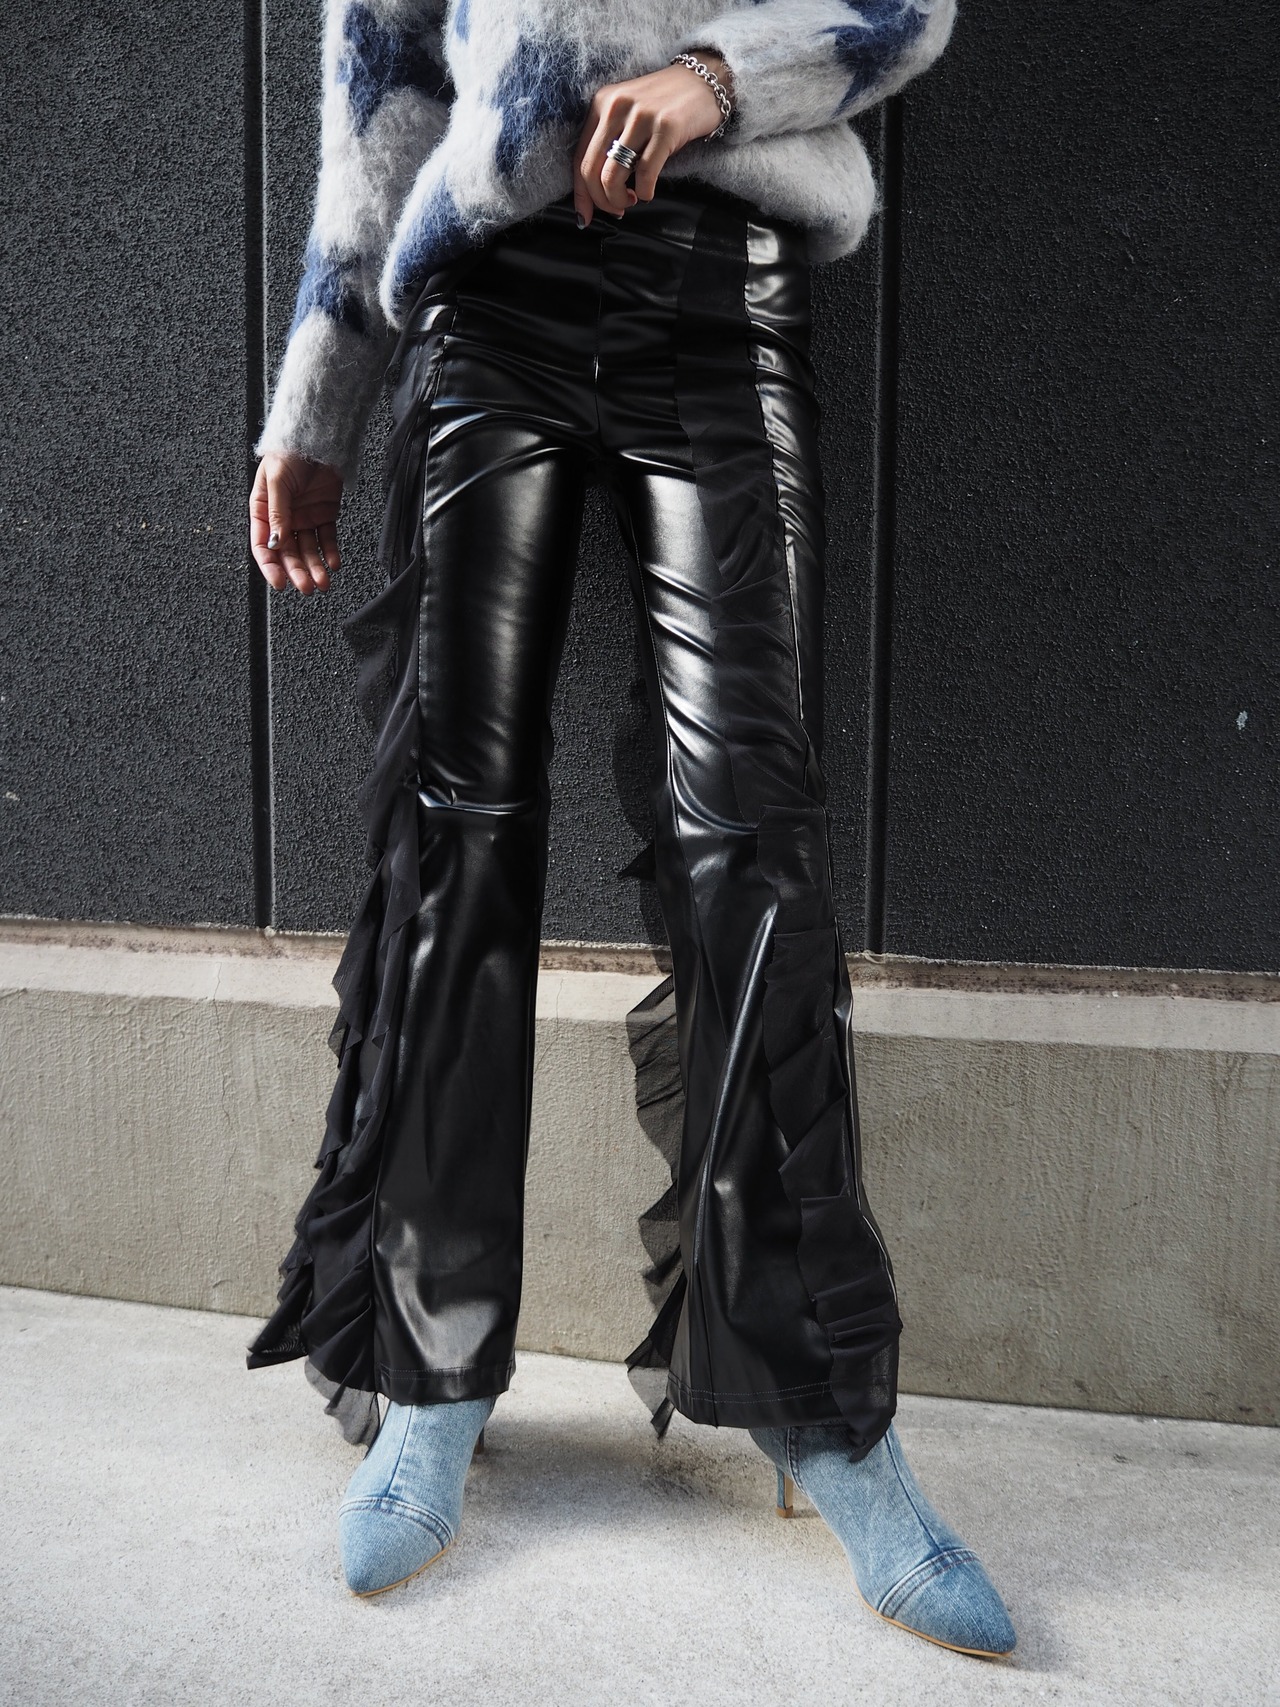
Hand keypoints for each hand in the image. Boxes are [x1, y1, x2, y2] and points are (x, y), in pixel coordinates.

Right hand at [249, 453, 343, 594]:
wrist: (318, 437)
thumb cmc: (289, 453)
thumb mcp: (277, 482)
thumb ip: (277, 514)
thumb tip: (276, 543)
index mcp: (263, 511)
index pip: (264, 546)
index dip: (271, 566)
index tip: (280, 583)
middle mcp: (283, 518)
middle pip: (289, 553)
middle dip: (297, 572)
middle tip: (306, 588)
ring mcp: (304, 518)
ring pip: (309, 550)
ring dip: (315, 567)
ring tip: (323, 583)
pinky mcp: (325, 514)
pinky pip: (327, 539)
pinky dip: (331, 552)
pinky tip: (334, 564)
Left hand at [572, 53, 732, 226]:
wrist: (705, 81)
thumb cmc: (665, 106)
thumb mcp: (628, 115)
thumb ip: (609, 143)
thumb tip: (595, 191)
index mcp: (601, 103)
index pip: (579, 157)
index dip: (581, 195)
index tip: (585, 217)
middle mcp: (616, 106)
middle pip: (592, 171)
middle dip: (601, 201)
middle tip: (617, 209)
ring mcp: (640, 115)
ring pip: (612, 176)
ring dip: (620, 200)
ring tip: (633, 199)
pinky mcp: (666, 126)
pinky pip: (645, 173)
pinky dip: (645, 192)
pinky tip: (648, 192)